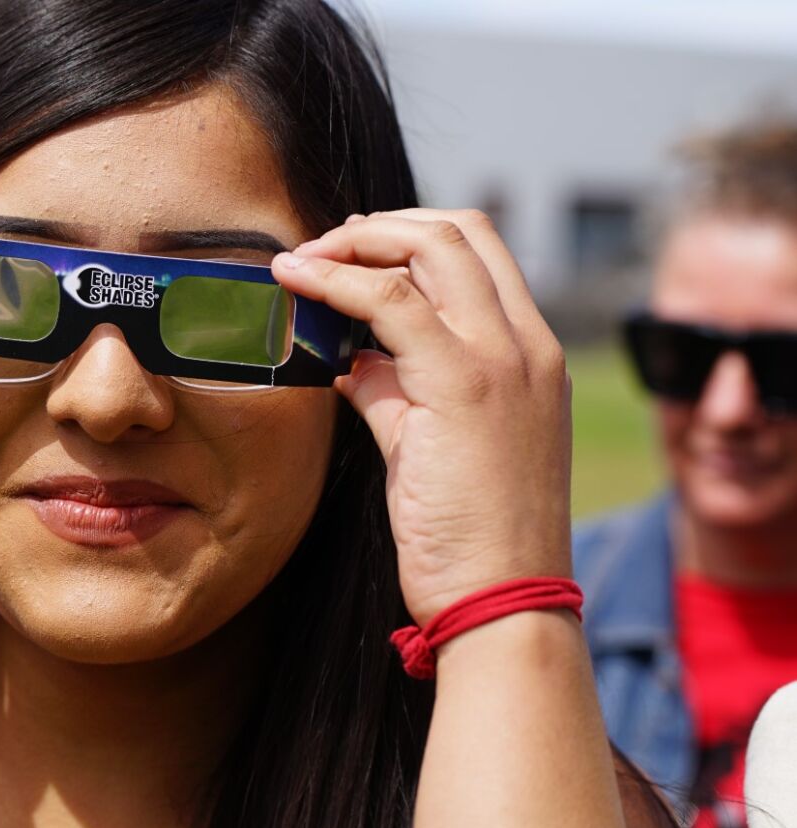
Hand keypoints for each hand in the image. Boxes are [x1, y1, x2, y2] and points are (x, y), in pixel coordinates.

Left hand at [275, 209, 571, 625]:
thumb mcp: (430, 444)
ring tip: (303, 262)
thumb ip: (397, 391)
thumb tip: (351, 360)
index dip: (410, 234)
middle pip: (459, 230)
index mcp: (532, 354)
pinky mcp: (464, 387)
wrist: (501, 600)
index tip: (352, 253)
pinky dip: (338, 281)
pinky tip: (297, 284)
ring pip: (431, 247)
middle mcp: (528, 346)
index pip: (480, 251)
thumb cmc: (467, 535)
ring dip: (355, 242)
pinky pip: (393, 301)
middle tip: (322, 248)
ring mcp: (505, 361)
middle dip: (381, 226)